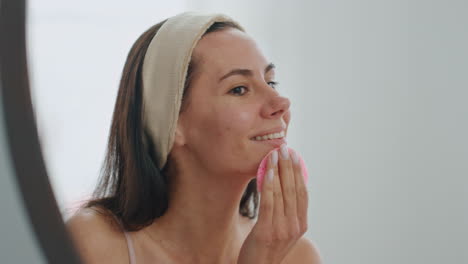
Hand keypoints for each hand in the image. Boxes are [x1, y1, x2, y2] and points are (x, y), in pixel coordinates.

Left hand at [238, 144, 308, 263]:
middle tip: (285, 149)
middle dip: (290, 167)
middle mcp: (295, 226)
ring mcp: (282, 229)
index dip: (299, 172)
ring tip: (275, 154)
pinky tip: (268, 171)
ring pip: (282, 193)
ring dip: (279, 171)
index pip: (302, 193)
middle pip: (294, 189)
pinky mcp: (266, 231)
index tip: (295, 156)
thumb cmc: (267, 247)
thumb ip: (287, 212)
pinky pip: (269, 203)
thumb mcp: (283, 230)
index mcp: (301, 224)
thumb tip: (284, 185)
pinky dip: (269, 184)